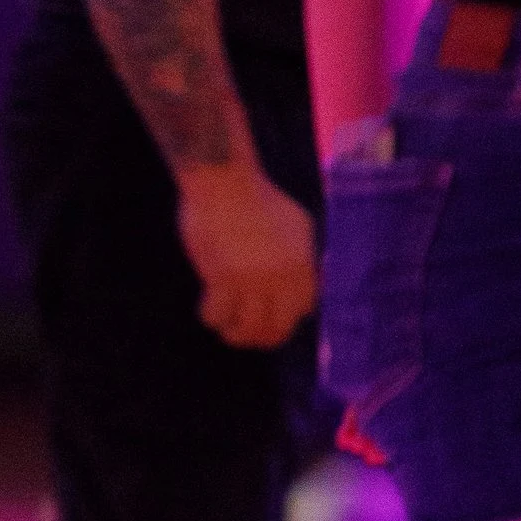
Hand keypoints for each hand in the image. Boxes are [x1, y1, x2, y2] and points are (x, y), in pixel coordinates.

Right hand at [176, 162, 318, 347]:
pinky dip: (212, 317)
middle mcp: (280, 277)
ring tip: (227, 330)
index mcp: (302, 264)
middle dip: (262, 338)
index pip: (302, 309)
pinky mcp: (222, 278)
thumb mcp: (296, 225)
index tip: (273, 319)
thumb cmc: (258, 199)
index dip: (287, 318)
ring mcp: (251, 280)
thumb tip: (310, 290)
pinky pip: (217, 314)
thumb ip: (304, 258)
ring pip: (247, 327)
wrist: (225, 182)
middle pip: (276, 326)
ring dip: (236, 335)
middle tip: (247, 337)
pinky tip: (210, 311)